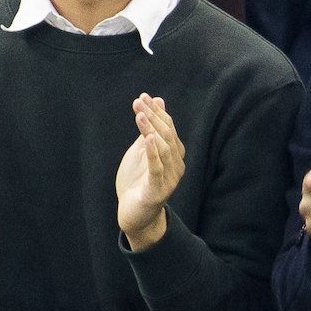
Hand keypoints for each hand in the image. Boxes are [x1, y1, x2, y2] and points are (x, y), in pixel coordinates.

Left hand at [116, 94, 184, 250]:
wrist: (133, 214)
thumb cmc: (138, 181)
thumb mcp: (141, 150)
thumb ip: (149, 128)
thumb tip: (158, 100)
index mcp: (174, 154)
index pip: (168, 128)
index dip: (157, 112)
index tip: (143, 97)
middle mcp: (176, 165)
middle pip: (166, 136)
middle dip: (152, 117)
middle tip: (138, 102)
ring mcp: (170, 179)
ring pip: (163, 149)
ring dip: (151, 130)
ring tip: (139, 115)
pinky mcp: (158, 191)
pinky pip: (157, 169)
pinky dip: (153, 153)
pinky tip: (147, 138)